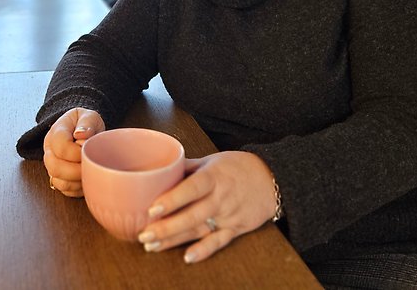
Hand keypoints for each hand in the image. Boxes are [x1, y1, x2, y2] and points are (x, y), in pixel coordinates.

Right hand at [43, 107, 104, 196]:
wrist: (82, 129)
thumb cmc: (86, 123)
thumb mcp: (89, 116)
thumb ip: (87, 122)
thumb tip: (81, 134)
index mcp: (55, 133)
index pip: (61, 147)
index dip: (78, 152)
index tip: (89, 150)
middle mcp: (49, 151)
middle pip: (55, 167)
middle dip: (77, 170)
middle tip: (91, 164)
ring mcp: (52, 166)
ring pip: (58, 182)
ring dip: (77, 180)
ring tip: (89, 170)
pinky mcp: (58, 178)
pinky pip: (65, 190)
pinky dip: (77, 188)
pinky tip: (86, 177)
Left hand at [137, 151, 277, 262]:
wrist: (272, 178)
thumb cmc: (238, 166)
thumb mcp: (213, 160)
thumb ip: (187, 167)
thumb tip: (160, 169)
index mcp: (214, 177)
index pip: (191, 188)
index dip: (172, 199)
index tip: (152, 209)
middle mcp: (221, 197)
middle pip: (192, 215)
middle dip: (166, 227)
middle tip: (143, 235)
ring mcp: (229, 215)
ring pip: (199, 231)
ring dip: (174, 240)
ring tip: (152, 246)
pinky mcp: (236, 229)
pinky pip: (219, 242)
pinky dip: (204, 250)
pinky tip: (188, 257)